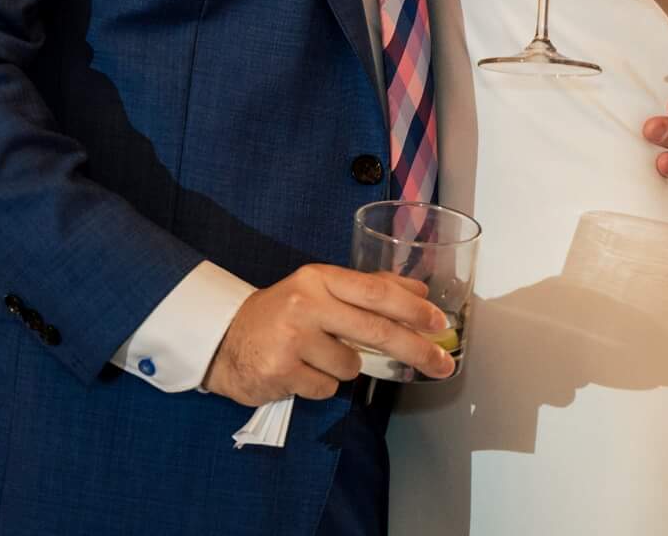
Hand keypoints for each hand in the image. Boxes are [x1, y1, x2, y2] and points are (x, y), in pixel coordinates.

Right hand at [201, 264, 453, 404]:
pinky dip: (321, 385)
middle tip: (443, 364)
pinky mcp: (281, 372)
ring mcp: (292, 339)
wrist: (224, 340)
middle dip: (415, 350)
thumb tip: (418, 290)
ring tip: (316, 357)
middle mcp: (306, 304)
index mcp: (319, 278)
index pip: (375, 291)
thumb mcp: (320, 289)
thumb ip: (367, 288)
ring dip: (344, 368)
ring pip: (351, 367)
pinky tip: (300, 372)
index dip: (412, 308)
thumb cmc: (281, 313)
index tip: (440, 323)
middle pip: (375, 330)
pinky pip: (327, 388)